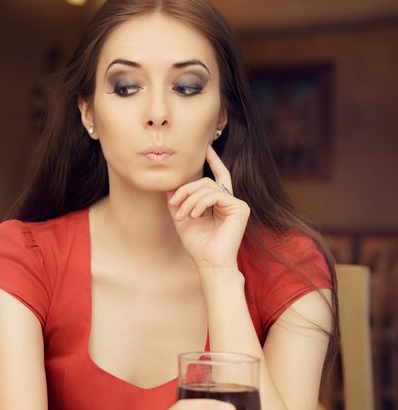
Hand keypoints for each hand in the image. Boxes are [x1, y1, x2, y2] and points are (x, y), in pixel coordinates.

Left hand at [166, 146, 249, 269]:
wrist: (208, 262)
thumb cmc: (197, 244)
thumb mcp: (181, 216)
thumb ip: (177, 199)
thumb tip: (169, 182)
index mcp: (219, 202)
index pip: (218, 176)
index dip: (213, 160)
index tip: (206, 147)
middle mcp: (230, 201)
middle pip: (205, 181)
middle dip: (185, 190)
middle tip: (173, 205)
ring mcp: (237, 204)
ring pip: (208, 187)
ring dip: (190, 200)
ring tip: (181, 215)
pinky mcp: (240, 208)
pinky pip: (215, 195)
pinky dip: (200, 204)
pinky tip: (194, 215)